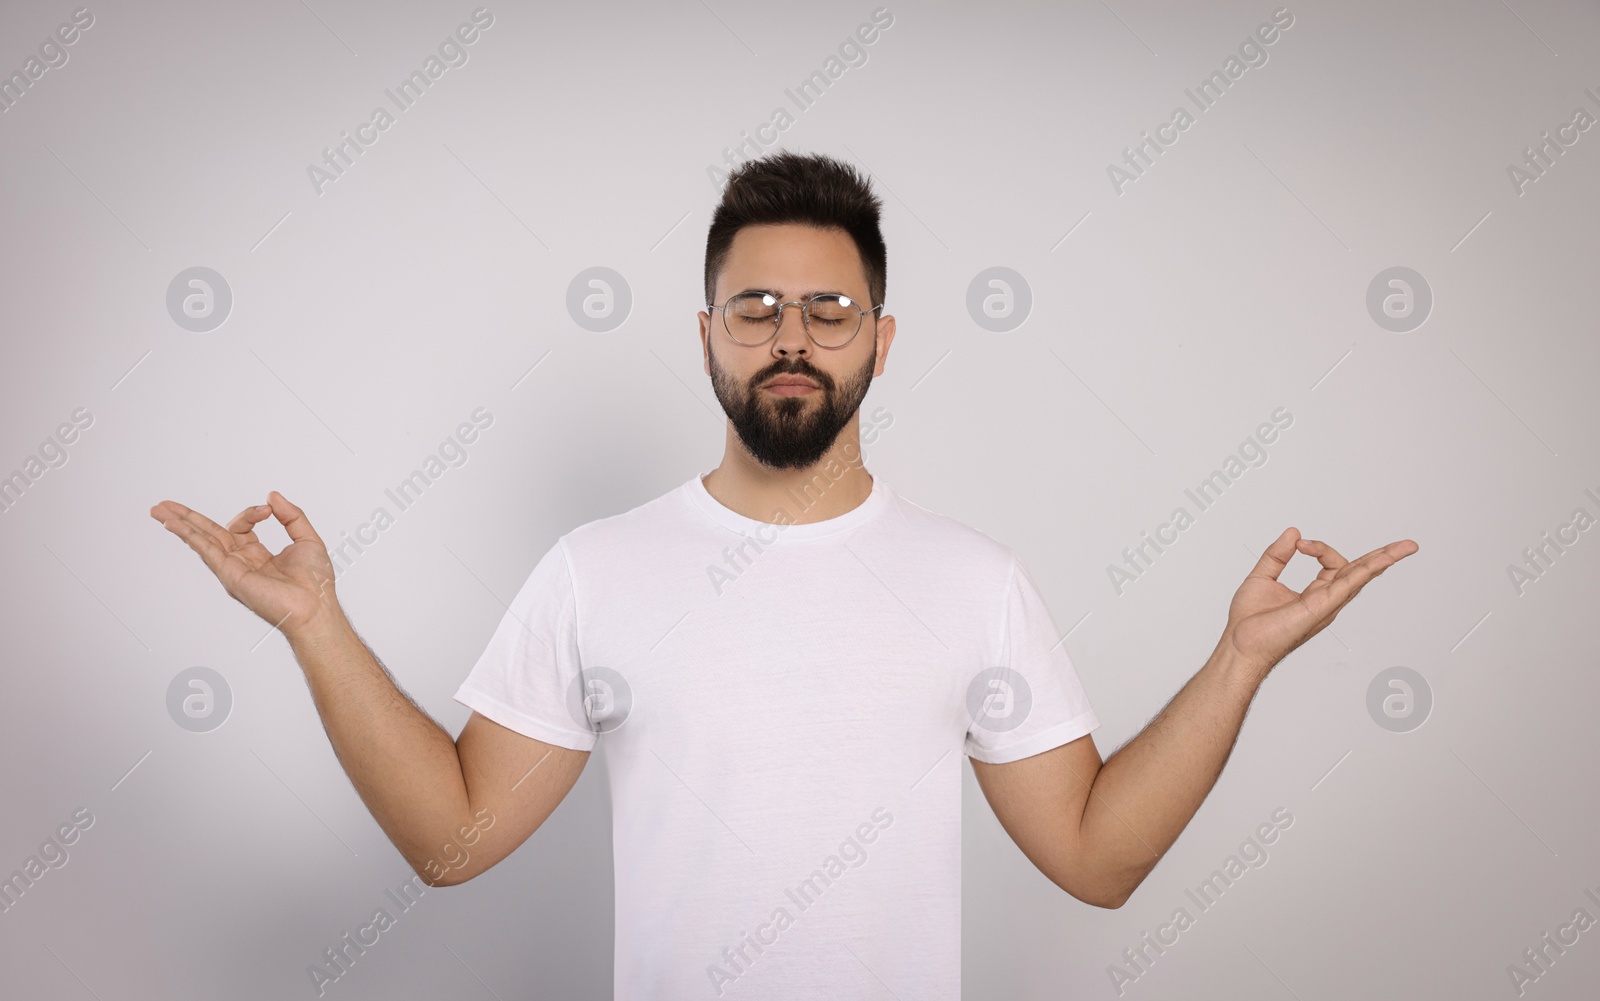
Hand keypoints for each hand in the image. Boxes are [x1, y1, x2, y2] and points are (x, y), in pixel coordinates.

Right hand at [149, 490, 339, 637]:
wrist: (314, 605)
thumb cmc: (315, 582)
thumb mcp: (307, 538)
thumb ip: (291, 516)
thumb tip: (272, 496)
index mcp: (258, 555)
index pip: (241, 526)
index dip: (251, 513)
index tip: (268, 509)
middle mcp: (240, 562)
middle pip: (208, 534)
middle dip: (187, 518)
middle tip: (164, 505)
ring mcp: (232, 569)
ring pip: (201, 540)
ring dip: (180, 524)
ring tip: (158, 510)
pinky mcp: (230, 575)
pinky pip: (206, 550)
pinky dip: (189, 536)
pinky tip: (173, 525)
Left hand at [1219, 527, 1418, 676]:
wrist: (1241, 644)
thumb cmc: (1249, 622)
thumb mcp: (1262, 576)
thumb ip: (1278, 554)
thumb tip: (1293, 533)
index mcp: (1314, 593)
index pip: (1332, 563)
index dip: (1319, 548)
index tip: (1299, 543)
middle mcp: (1326, 600)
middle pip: (1359, 572)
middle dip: (1382, 557)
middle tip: (1406, 545)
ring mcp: (1327, 604)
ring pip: (1361, 577)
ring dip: (1383, 560)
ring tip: (1405, 548)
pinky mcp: (1322, 607)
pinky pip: (1349, 585)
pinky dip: (1367, 570)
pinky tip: (1383, 560)